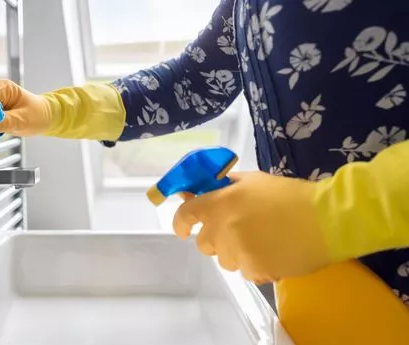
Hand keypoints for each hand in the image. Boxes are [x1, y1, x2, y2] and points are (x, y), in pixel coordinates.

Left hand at [173, 171, 330, 282]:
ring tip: (262, 241)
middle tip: (236, 231)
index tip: (183, 228)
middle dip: (215, 238)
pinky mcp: (254, 271)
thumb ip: (224, 187)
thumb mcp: (253, 181)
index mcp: (218, 204)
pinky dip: (256, 265)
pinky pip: (246, 272)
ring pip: (225, 260)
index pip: (185, 215)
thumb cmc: (290, 195)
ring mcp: (238, 252)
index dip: (180, 222)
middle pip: (203, 243)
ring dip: (236, 253)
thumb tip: (203, 190)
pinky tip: (274, 253)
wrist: (326, 219)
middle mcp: (222, 230)